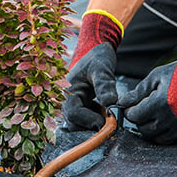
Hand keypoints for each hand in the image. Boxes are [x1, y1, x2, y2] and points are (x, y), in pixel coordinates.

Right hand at [63, 11, 123, 130]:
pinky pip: (83, 121)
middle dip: (91, 125)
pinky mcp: (78, 107)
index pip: (74, 114)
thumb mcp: (102, 68)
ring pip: (79, 125)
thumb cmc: (96, 57)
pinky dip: (94, 119)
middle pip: (74, 124)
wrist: (95, 51)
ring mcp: (71, 104)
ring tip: (106, 111)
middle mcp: (66, 100)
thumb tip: (111, 104)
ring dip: (93, 123)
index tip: (107, 121)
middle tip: (109, 118)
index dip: (90, 120)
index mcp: (67, 90)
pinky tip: (102, 109)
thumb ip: (105, 85)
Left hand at [118, 42, 176, 144]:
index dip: (130, 111)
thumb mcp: (157, 76)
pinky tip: (167, 121)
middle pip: (144, 130)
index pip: (134, 117)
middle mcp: (170, 120)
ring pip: (157, 139)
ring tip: (155, 116)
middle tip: (143, 111)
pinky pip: (172, 141)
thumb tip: (122, 102)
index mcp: (159, 104)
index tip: (132, 106)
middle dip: (140, 121)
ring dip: (152, 129)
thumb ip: (139, 92)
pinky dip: (166, 134)